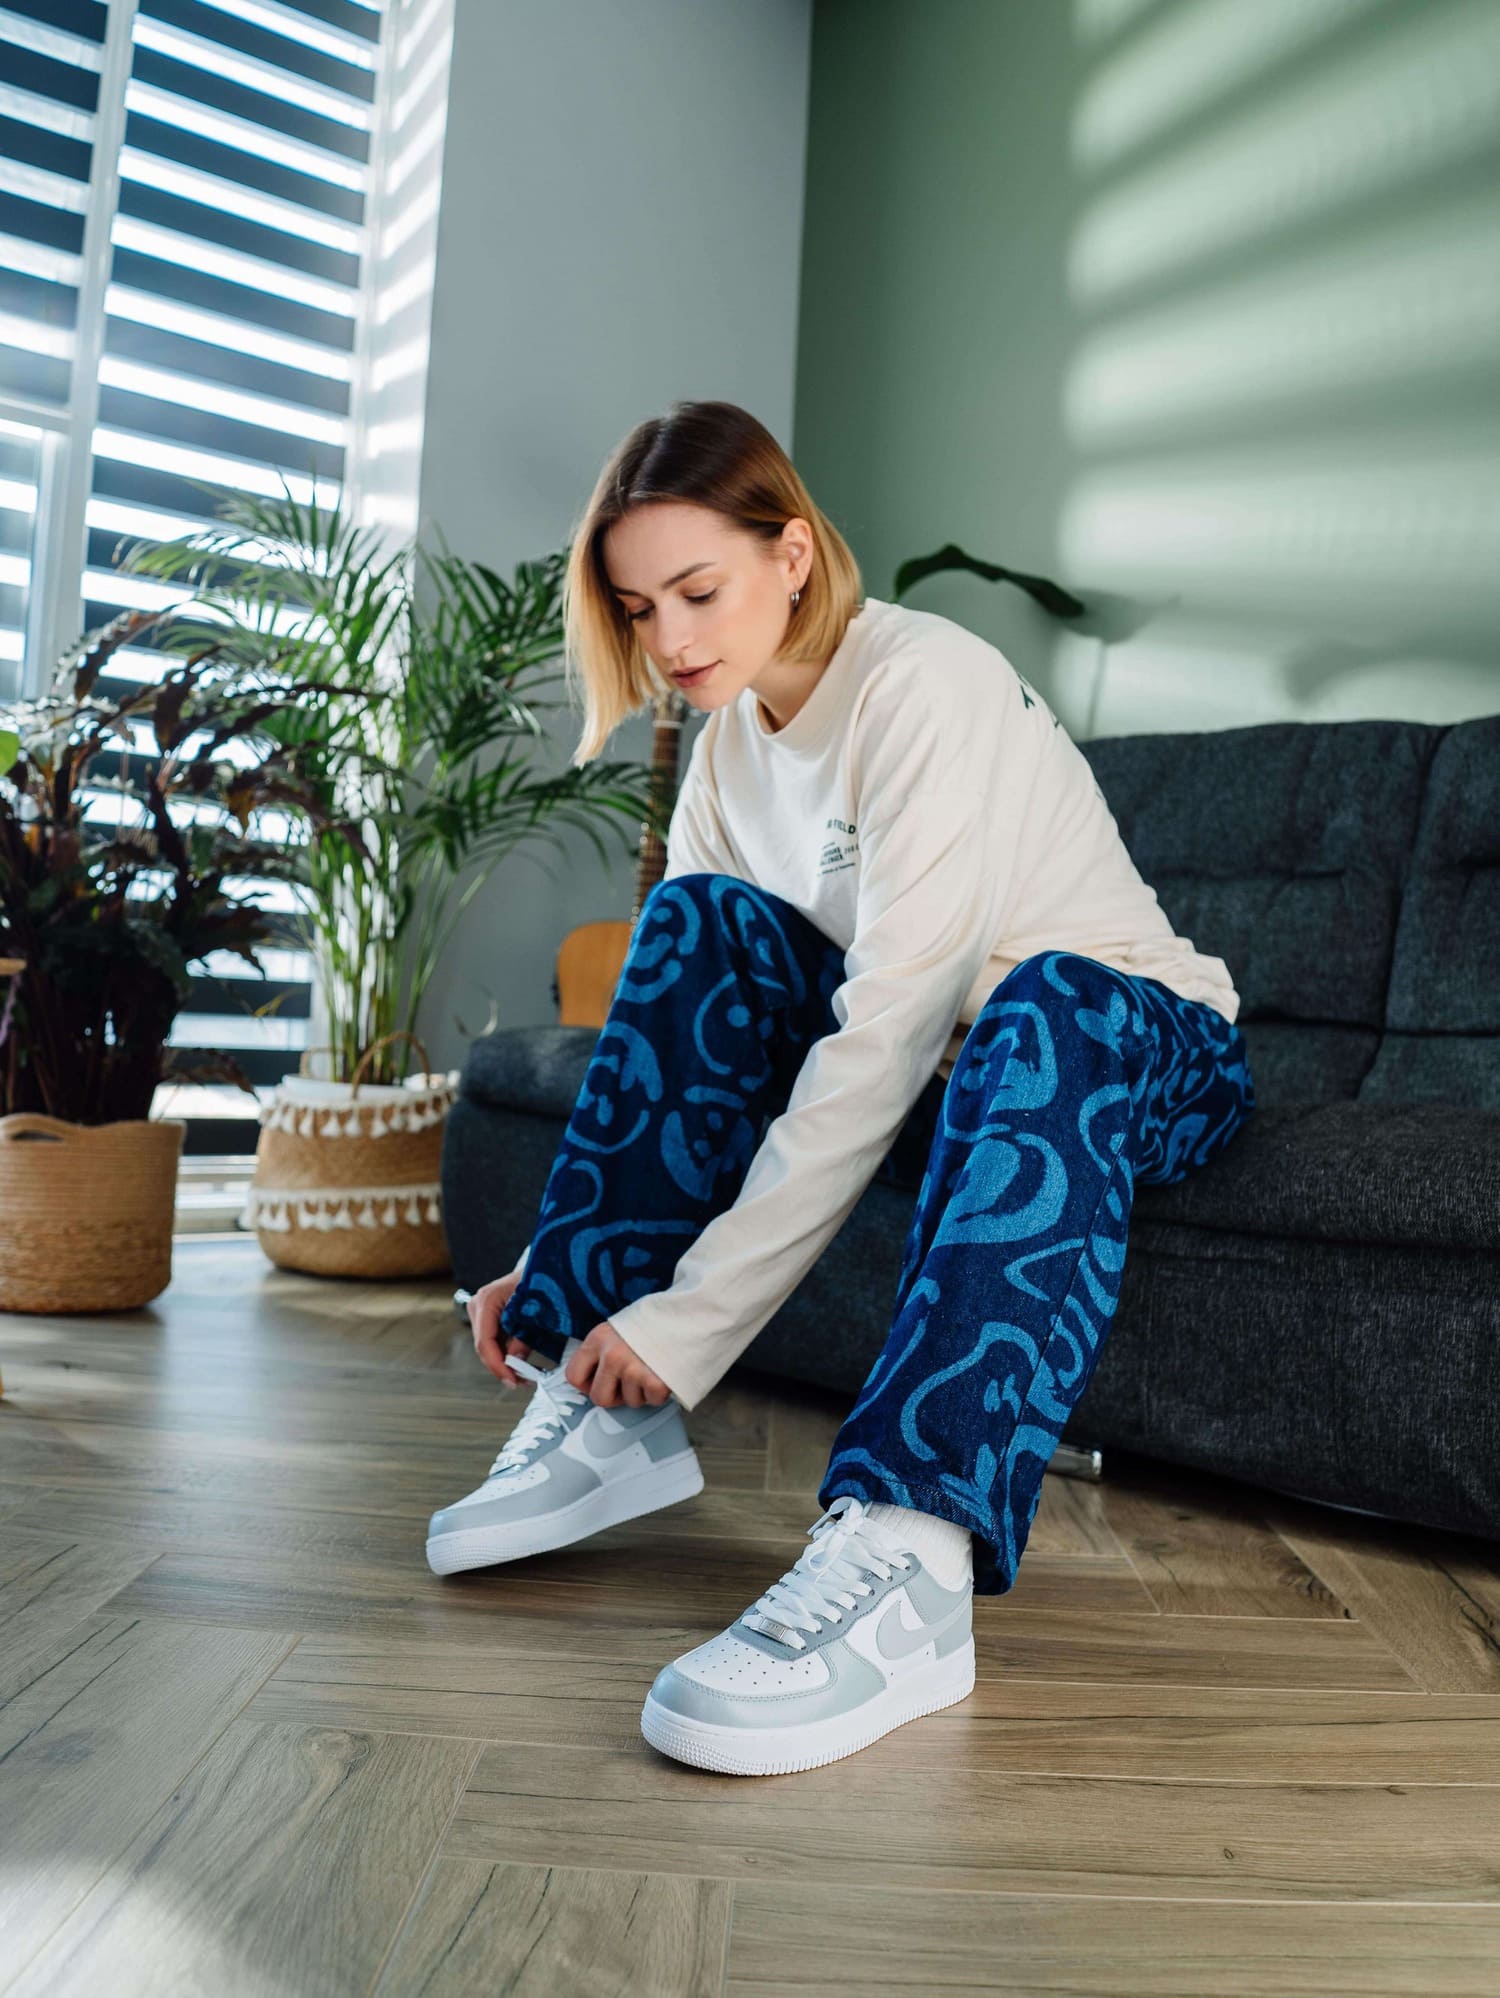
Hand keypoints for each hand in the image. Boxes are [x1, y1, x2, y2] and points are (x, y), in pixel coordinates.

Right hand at [466, 1267, 533, 1386]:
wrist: (543, 1265)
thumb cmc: (540, 1279)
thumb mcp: (536, 1309)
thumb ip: (524, 1336)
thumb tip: (515, 1361)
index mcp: (487, 1300)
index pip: (485, 1342)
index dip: (497, 1365)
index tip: (512, 1380)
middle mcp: (479, 1305)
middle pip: (484, 1347)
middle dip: (501, 1367)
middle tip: (521, 1382)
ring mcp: (481, 1310)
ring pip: (487, 1346)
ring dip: (504, 1362)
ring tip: (524, 1375)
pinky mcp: (488, 1316)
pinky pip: (493, 1340)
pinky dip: (505, 1353)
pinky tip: (520, 1362)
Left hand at [565, 1321, 671, 1408]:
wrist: (690, 1314)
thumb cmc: (654, 1322)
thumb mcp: (620, 1328)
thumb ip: (603, 1350)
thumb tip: (592, 1378)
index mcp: (599, 1338)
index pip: (573, 1376)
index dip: (587, 1384)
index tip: (600, 1382)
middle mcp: (612, 1355)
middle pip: (599, 1398)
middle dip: (615, 1397)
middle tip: (630, 1383)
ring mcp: (633, 1369)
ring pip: (630, 1402)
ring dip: (642, 1392)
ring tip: (652, 1370)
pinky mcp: (655, 1381)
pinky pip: (652, 1401)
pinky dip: (660, 1393)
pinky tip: (664, 1373)